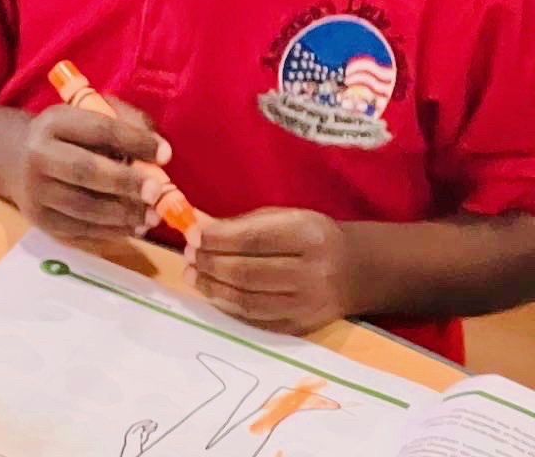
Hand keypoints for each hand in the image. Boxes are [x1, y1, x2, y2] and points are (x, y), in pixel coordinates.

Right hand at [12, 97, 172, 245]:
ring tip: (152, 216)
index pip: (98, 130)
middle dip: (126, 182)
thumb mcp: (89, 115)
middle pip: (85, 171)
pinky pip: (80, 231)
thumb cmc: (66, 135)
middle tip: (157, 192)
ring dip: (123, 214)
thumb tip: (160, 154)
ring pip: (84, 208)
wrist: (15, 158)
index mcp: (54, 122)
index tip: (165, 154)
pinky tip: (132, 227)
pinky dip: (111, 232)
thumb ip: (125, 123)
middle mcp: (39, 156)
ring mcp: (37, 192)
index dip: (133, 141)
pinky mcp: (41, 221)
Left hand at [186, 207, 352, 333]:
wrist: (356, 271)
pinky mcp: (301, 326)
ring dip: (213, 288)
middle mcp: (311, 274)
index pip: (253, 240)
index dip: (217, 240)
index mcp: (307, 236)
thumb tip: (197, 227)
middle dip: (210, 264)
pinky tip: (213, 292)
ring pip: (249, 300)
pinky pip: (256, 319)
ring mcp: (307, 305)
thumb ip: (241, 224)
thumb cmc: (311, 236)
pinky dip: (228, 306)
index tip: (191, 235)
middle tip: (188, 255)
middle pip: (248, 273)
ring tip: (192, 274)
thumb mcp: (283, 217)